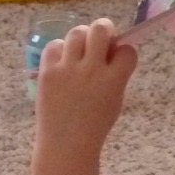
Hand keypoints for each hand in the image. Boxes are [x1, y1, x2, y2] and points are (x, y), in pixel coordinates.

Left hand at [34, 18, 137, 164]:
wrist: (66, 145)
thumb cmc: (94, 125)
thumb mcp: (115, 101)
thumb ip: (117, 75)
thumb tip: (113, 49)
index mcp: (114, 81)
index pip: (127, 51)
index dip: (124, 52)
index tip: (119, 57)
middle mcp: (92, 71)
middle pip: (100, 29)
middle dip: (105, 30)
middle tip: (101, 41)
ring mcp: (68, 70)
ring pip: (77, 32)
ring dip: (83, 37)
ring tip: (81, 51)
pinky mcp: (48, 72)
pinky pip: (54, 45)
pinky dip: (61, 50)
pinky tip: (64, 61)